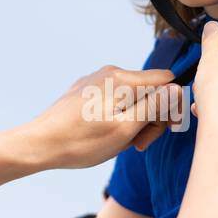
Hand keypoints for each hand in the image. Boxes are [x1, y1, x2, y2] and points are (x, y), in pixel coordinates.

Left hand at [25, 65, 183, 168]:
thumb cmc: (82, 141)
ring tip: (119, 144)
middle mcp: (110, 73)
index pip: (167, 81)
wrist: (39, 144)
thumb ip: (155, 106)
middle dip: (150, 118)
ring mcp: (95, 81)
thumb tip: (178, 89)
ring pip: (131, 98)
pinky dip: (116, 118)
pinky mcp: (84, 91)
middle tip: (138, 144)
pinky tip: (103, 137)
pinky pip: (113, 101)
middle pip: (149, 90)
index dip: (171, 106)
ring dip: (133, 121)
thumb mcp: (127, 129)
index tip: (162, 130)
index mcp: (124, 79)